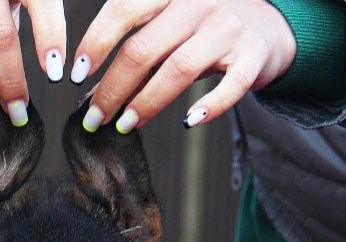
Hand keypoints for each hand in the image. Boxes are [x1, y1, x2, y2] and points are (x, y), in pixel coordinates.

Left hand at [72, 0, 296, 131]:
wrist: (270, 24)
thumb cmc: (203, 29)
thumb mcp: (168, 30)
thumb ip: (135, 56)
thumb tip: (89, 94)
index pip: (123, 9)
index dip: (96, 42)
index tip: (74, 75)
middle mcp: (199, 1)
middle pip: (143, 48)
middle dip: (112, 88)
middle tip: (94, 118)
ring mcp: (228, 26)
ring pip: (179, 69)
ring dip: (146, 103)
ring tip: (125, 125)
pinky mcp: (254, 54)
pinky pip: (230, 86)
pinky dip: (209, 107)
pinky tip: (187, 122)